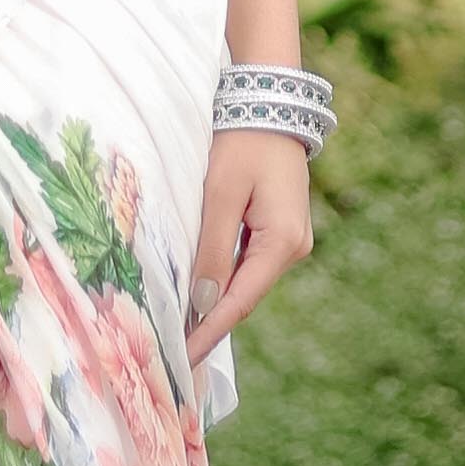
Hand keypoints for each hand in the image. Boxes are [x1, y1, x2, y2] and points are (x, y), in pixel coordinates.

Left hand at [187, 129, 313, 364]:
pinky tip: (199, 294)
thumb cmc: (243, 143)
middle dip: (208, 324)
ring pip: (244, 282)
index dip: (208, 334)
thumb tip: (201, 302)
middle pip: (243, 297)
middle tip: (171, 354)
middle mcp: (292, 248)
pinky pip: (247, 264)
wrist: (270, 104)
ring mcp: (288, 240)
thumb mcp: (219, 194)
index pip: (239, 302)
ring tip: (179, 332)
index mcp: (283, 243)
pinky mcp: (278, 230)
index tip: (181, 362)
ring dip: (213, 304)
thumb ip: (211, 250)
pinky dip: (223, 281)